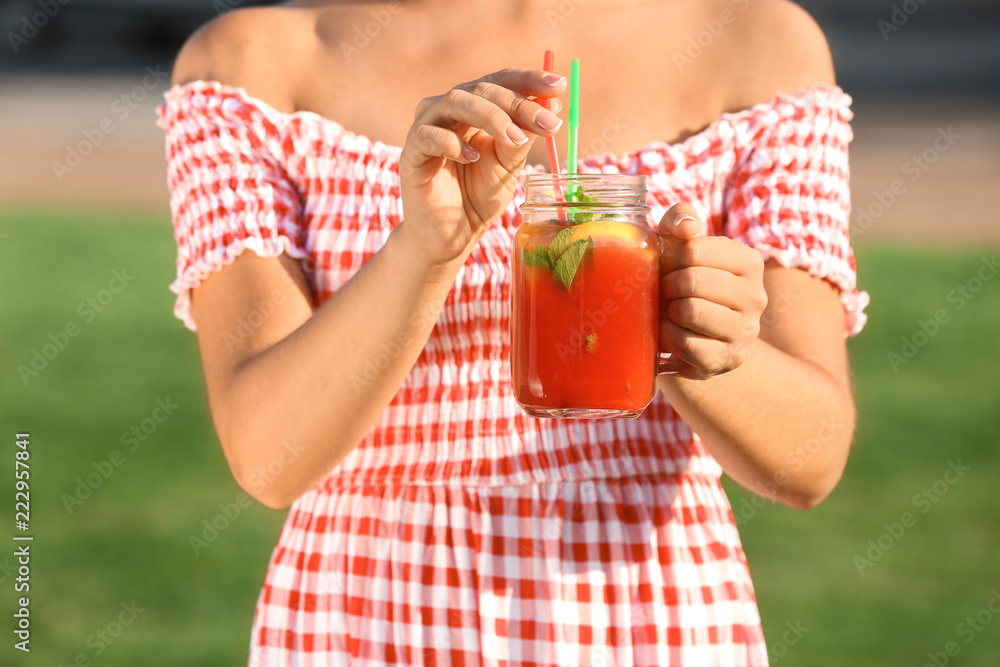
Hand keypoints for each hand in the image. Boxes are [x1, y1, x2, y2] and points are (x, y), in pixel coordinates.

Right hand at [398, 68, 565, 265]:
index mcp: (475, 107)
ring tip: (515, 140)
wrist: (450, 235)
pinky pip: (428, 135)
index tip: (558, 85)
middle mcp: (449, 109)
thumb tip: (550, 107)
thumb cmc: (478, 196)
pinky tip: (471, 158)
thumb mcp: (509, 164)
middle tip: (548, 123)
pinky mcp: (410, 153)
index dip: (529, 79)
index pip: (501, 81)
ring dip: (491, 116)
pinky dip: (452, 142)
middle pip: (483, 89)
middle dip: (519, 104)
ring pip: (455, 101)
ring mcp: (426, 127)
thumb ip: (523, 136)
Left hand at [657, 204, 767, 379]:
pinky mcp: (726, 359)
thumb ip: (681, 221)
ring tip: (670, 311)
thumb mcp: (684, 248)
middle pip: (690, 281)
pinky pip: (684, 343)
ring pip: (688, 312)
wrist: (703, 337)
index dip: (667, 259)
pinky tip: (671, 333)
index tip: (666, 267)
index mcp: (749, 262)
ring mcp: (745, 331)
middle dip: (666, 287)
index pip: (693, 250)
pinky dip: (667, 337)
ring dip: (667, 312)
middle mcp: (755, 296)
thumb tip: (686, 225)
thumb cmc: (687, 283)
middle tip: (664, 292)